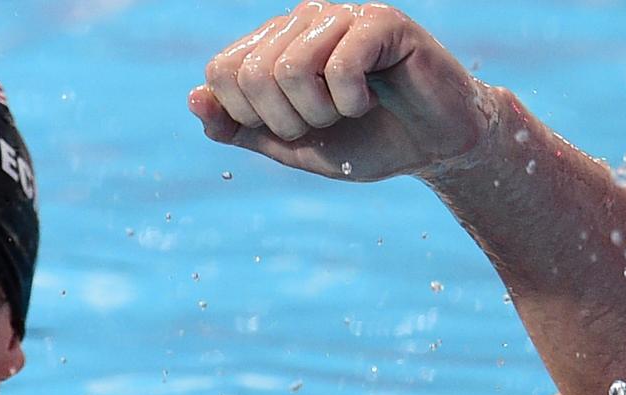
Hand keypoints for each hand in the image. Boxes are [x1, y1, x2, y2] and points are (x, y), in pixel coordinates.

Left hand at [190, 2, 491, 181]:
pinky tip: (370, 100)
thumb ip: (240, 128)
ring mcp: (340, 15)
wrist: (432, 147)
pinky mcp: (381, 20)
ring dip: (319, 112)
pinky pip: (339, 65)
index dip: (247, 115)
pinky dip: (350, 102)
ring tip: (346, 111)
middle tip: (323, 123)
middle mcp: (301, 20)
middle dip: (285, 120)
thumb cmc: (365, 142)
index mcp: (274, 44)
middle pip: (252, 72)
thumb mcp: (291, 146)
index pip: (221, 71)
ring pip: (291, 67)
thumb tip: (193, 98)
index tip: (289, 127)